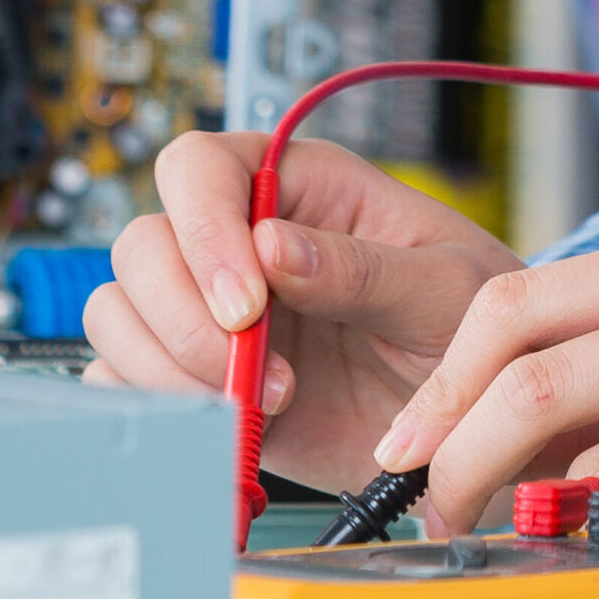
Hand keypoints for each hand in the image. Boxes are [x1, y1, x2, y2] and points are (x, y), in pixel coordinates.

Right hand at [82, 128, 522, 496]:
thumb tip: (272, 247)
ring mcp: (215, 314)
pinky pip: (128, 383)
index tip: (246, 303)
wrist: (476, 424)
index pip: (200, 168)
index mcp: (300, 187)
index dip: (203, 229)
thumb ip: (362, 269)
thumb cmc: (474, 328)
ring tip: (262, 406)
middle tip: (254, 371)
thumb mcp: (444, 287)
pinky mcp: (203, 383)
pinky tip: (229, 431)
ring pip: (122, 314)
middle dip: (183, 315)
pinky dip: (159, 412)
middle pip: (144, 245)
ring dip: (172, 367)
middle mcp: (242, 242)